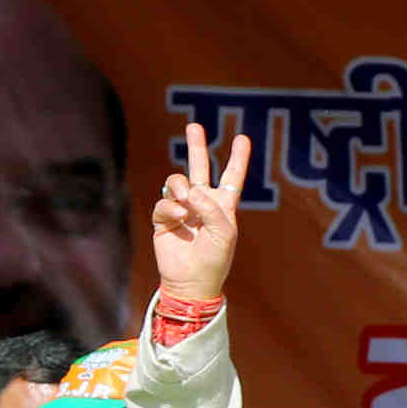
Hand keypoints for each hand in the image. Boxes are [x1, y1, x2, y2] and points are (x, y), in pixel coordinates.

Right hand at [152, 122, 249, 303]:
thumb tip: (190, 189)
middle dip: (197, 146)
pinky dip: (170, 208)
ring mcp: (182, 209)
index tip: (242, 138)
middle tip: (194, 126)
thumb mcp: (224, 233)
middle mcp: (202, 203)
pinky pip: (164, 202)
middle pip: (200, 168)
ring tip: (185, 201)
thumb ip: (211, 207)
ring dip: (180, 187)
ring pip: (177, 182)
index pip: (232, 177)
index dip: (238, 159)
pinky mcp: (164, 218)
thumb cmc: (215, 259)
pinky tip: (179, 219)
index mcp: (223, 206)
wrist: (192, 281)